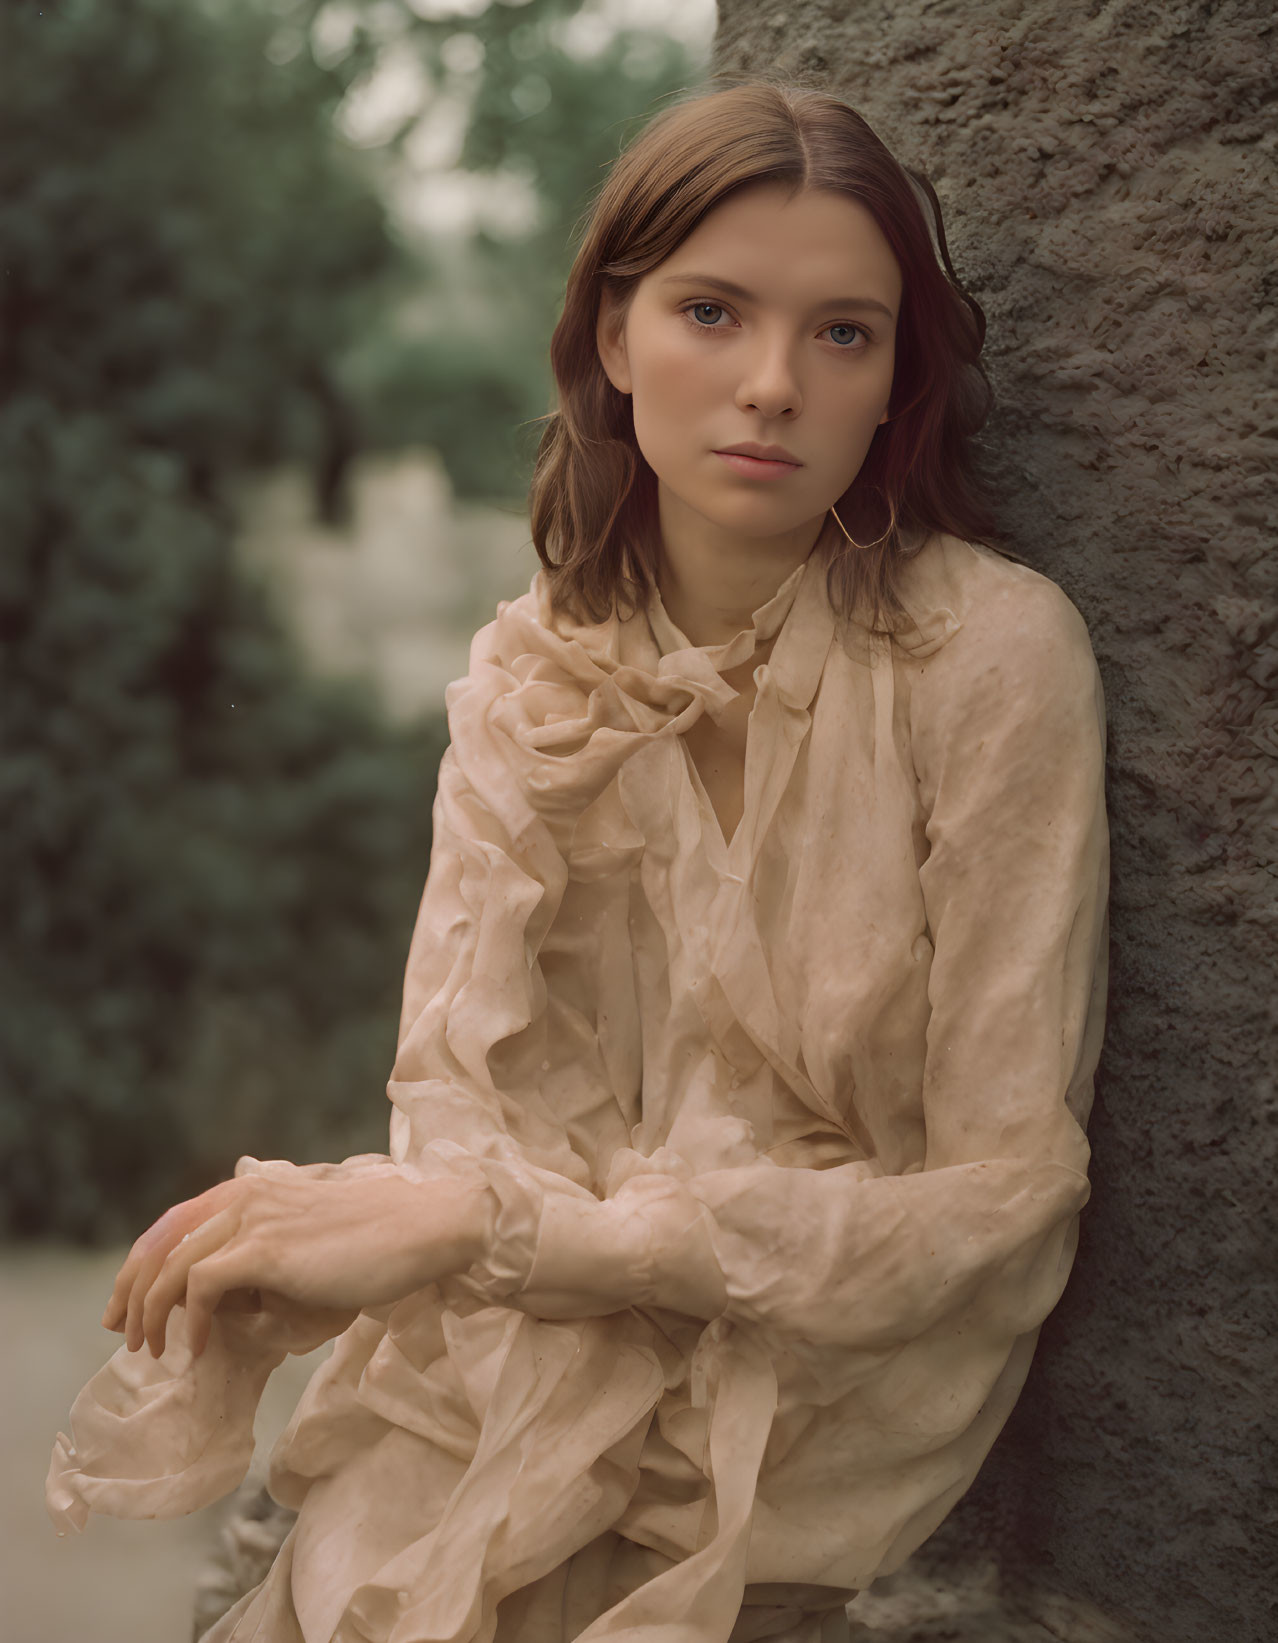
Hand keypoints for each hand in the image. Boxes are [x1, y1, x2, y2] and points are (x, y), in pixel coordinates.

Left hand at [101, 1162, 493, 1360]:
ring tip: (154, 1351)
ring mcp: (255, 1219)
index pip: (174, 1222)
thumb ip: (268, 1253)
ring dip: (153, 1314)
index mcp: (254, 1187)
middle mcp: (246, 1195)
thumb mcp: (310, 1238)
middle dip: (131, 1292)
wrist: (424, 1228)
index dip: (141, 1264)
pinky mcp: (267, 1250)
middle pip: (160, 1242)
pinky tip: (198, 1348)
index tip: (128, 1304)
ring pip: (172, 1267)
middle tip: (123, 1334)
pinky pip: (203, 1288)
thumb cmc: (379, 1241)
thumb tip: (228, 1299)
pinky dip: (193, 1322)